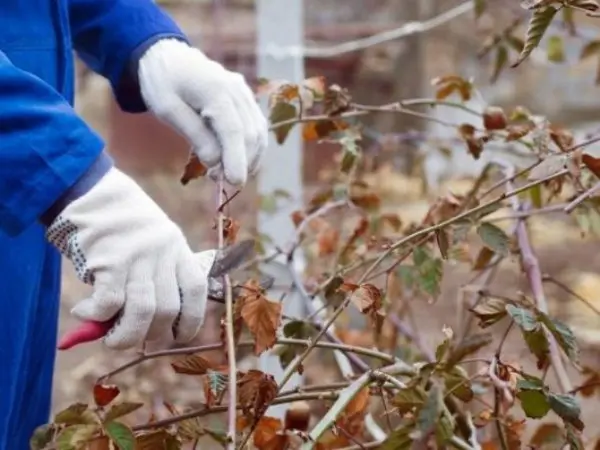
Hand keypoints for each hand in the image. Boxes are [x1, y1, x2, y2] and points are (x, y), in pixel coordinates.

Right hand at [46, 167, 215, 349]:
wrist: (91, 190)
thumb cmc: (121, 222)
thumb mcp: (152, 241)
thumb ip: (155, 276)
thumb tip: (144, 326)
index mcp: (177, 247)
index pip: (196, 290)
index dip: (192, 319)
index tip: (179, 337)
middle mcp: (163, 253)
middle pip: (168, 309)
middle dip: (151, 334)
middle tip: (130, 335)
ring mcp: (138, 256)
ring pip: (143, 312)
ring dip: (125, 336)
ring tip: (110, 338)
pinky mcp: (110, 260)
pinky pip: (110, 303)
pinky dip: (96, 316)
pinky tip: (84, 312)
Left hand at [138, 38, 267, 185]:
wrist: (168, 57)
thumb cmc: (163, 84)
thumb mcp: (167, 110)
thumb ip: (194, 135)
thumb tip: (215, 163)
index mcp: (215, 90)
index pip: (234, 131)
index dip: (237, 160)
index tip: (234, 183)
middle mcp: (237, 90)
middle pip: (251, 134)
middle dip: (241, 163)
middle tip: (218, 180)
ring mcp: (244, 93)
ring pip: (259, 133)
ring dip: (249, 158)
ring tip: (227, 173)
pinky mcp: (246, 99)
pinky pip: (256, 127)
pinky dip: (250, 148)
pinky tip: (236, 160)